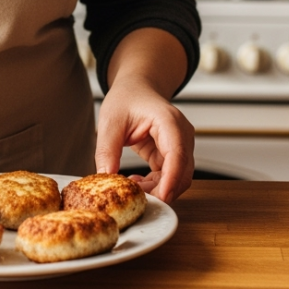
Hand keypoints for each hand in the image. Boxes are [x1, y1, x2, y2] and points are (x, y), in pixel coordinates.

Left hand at [94, 79, 193, 203]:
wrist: (136, 88)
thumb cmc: (126, 98)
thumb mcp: (110, 122)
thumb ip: (107, 150)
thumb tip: (106, 178)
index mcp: (169, 121)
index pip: (177, 154)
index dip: (171, 179)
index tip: (160, 198)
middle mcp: (181, 134)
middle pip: (182, 172)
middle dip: (162, 190)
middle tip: (136, 199)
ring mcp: (180, 145)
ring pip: (178, 178)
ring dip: (157, 189)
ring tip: (130, 186)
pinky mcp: (173, 154)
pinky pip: (169, 176)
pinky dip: (155, 184)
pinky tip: (136, 181)